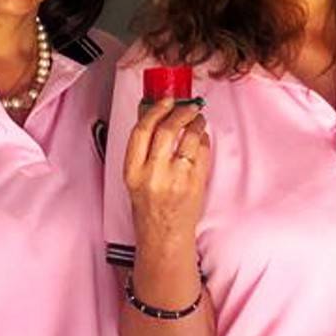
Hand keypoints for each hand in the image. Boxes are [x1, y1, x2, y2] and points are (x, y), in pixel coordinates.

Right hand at [124, 99, 210, 244]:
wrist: (164, 235)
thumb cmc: (149, 207)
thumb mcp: (135, 177)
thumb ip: (142, 149)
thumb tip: (151, 116)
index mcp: (132, 171)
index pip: (141, 132)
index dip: (153, 111)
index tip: (163, 100)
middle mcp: (153, 174)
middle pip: (166, 130)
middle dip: (179, 112)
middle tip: (187, 105)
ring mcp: (176, 178)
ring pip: (188, 138)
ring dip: (195, 123)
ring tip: (197, 119)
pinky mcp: (195, 183)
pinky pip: (202, 152)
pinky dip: (203, 139)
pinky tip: (201, 137)